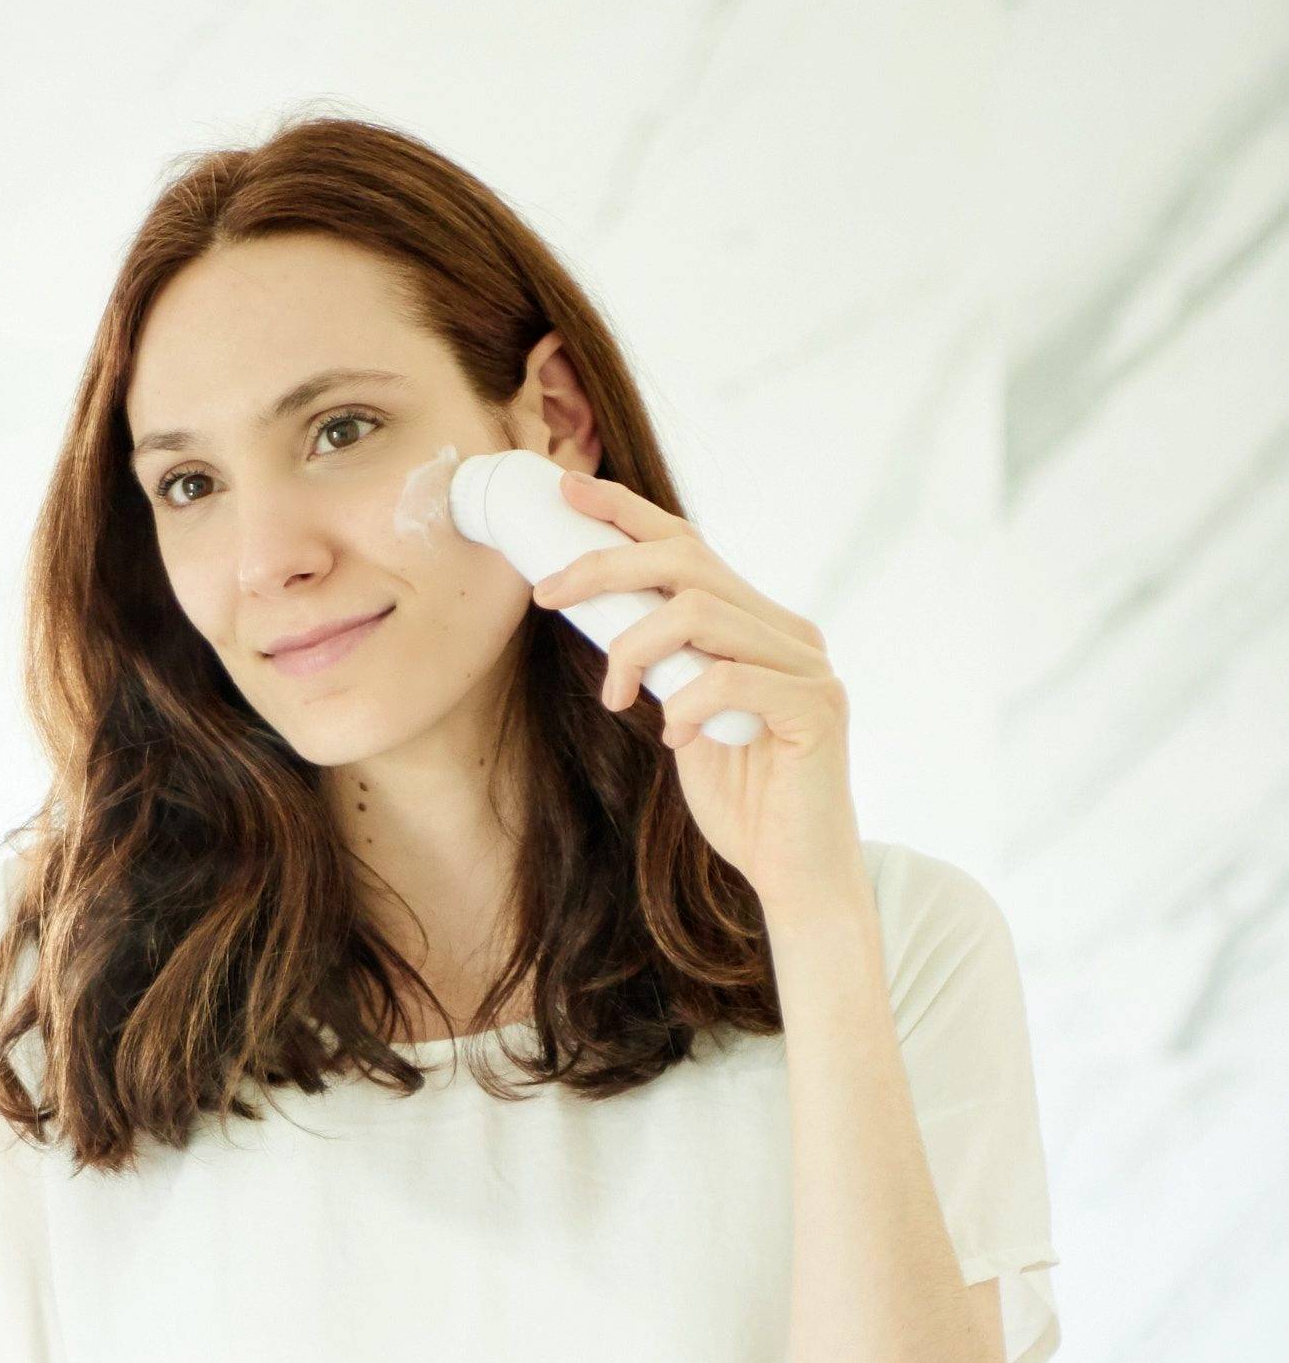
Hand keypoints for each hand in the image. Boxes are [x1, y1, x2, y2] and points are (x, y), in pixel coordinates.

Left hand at [530, 469, 862, 916]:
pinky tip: (675, 738)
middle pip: (688, 559)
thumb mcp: (680, 715)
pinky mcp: (817, 709)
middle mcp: (788, 630)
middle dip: (604, 566)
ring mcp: (809, 666)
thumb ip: (661, 664)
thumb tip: (597, 615)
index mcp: (755, 624)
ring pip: (701, 612)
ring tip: (615, 699)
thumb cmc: (737, 797)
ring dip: (634, 648)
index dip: (626, 511)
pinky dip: (685, 703)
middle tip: (545, 595)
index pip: (689, 544)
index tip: (565, 490)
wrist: (795, 873)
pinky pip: (731, 679)